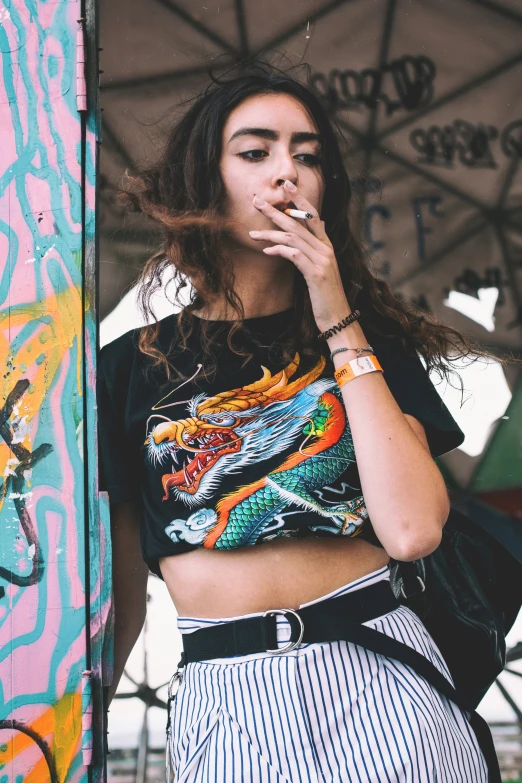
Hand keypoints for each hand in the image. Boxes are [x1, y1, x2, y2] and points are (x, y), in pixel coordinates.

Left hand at [250, 180, 350, 332]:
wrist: (337, 318)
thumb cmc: (325, 297)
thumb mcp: (319, 272)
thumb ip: (312, 252)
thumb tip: (302, 236)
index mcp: (326, 246)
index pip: (313, 215)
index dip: (299, 198)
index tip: (285, 185)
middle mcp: (326, 249)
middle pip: (299, 221)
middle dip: (276, 210)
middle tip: (257, 200)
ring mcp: (322, 260)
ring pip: (293, 236)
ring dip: (270, 232)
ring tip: (252, 232)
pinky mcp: (316, 273)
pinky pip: (294, 254)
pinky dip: (279, 249)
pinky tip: (266, 250)